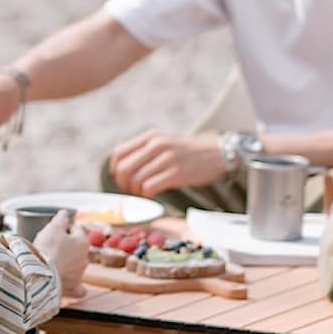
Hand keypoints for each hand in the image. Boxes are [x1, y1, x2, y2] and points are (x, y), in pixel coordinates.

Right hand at [30, 210, 87, 299]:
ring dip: (68, 264)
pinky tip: (73, 287)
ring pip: (76, 266)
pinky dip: (76, 288)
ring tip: (52, 263)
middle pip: (76, 248)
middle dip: (65, 246)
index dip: (63, 227)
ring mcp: (80, 274)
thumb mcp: (53, 228)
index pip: (75, 229)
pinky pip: (78, 289)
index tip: (52, 229)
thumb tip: (64, 213)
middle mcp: (85, 258)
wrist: (40, 273)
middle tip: (49, 245)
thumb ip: (60, 219)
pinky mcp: (73, 287)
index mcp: (83, 242)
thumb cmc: (47, 248)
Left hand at [108, 129, 227, 198]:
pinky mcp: (177, 173)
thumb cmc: (188, 152)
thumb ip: (145, 150)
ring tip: (144, 194)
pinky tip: (153, 196)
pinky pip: (150, 187)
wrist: (218, 153)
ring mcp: (167, 158)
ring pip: (136, 180)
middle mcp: (157, 145)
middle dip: (123, 184)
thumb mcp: (165, 142)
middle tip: (131, 190)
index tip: (121, 179)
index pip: (118, 152)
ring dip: (136, 192)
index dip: (115, 169)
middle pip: (124, 168)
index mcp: (151, 136)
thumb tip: (121, 168)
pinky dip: (147, 196)